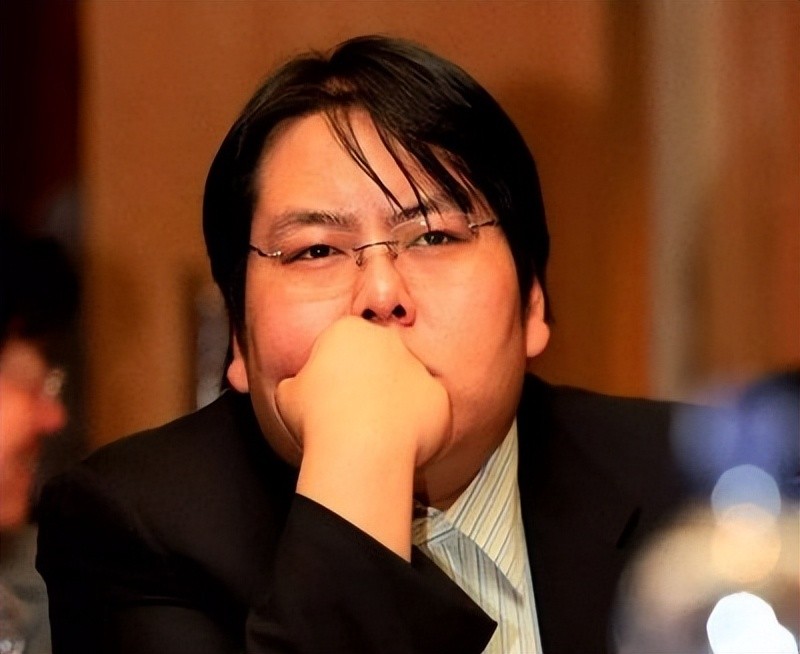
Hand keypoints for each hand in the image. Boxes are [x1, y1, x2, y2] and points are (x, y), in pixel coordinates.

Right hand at [276, 316, 451, 467]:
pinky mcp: (439, 395)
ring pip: (405, 383)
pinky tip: (397, 442)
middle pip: (378, 357)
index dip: (335, 369)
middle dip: (369, 379)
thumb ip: (297, 384)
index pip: (344, 343)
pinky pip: (427, 409)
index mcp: (349, 331)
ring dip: (394, 402)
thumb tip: (297, 390)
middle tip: (353, 412)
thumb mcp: (287, 396)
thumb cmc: (318, 419)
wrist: (361, 449)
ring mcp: (418, 367)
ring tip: (375, 433)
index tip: (328, 394)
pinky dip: (416, 423)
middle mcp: (388, 341)